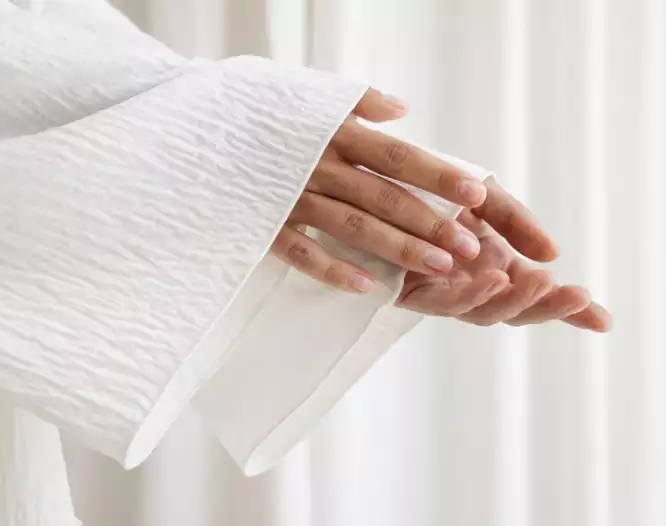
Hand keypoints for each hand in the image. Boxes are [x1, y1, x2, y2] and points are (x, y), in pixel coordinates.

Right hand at [271, 89, 488, 293]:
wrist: (188, 128)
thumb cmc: (258, 113)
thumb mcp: (306, 96)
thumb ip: (355, 102)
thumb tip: (402, 108)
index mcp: (333, 132)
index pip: (397, 156)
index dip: (438, 175)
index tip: (477, 194)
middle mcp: (317, 164)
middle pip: (384, 197)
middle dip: (430, 222)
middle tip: (469, 248)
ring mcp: (289, 196)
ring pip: (352, 227)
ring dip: (398, 249)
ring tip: (439, 268)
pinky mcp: (263, 224)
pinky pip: (300, 251)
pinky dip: (332, 270)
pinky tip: (367, 288)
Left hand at [398, 180, 611, 331]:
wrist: (371, 178)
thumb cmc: (428, 189)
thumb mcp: (486, 196)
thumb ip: (517, 222)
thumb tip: (554, 254)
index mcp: (494, 266)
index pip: (536, 295)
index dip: (569, 311)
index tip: (605, 321)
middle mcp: (470, 284)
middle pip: (514, 311)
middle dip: (547, 307)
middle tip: (578, 295)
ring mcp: (443, 292)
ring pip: (482, 313)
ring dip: (513, 300)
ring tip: (540, 281)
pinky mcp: (411, 292)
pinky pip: (443, 302)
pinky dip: (468, 294)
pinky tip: (490, 278)